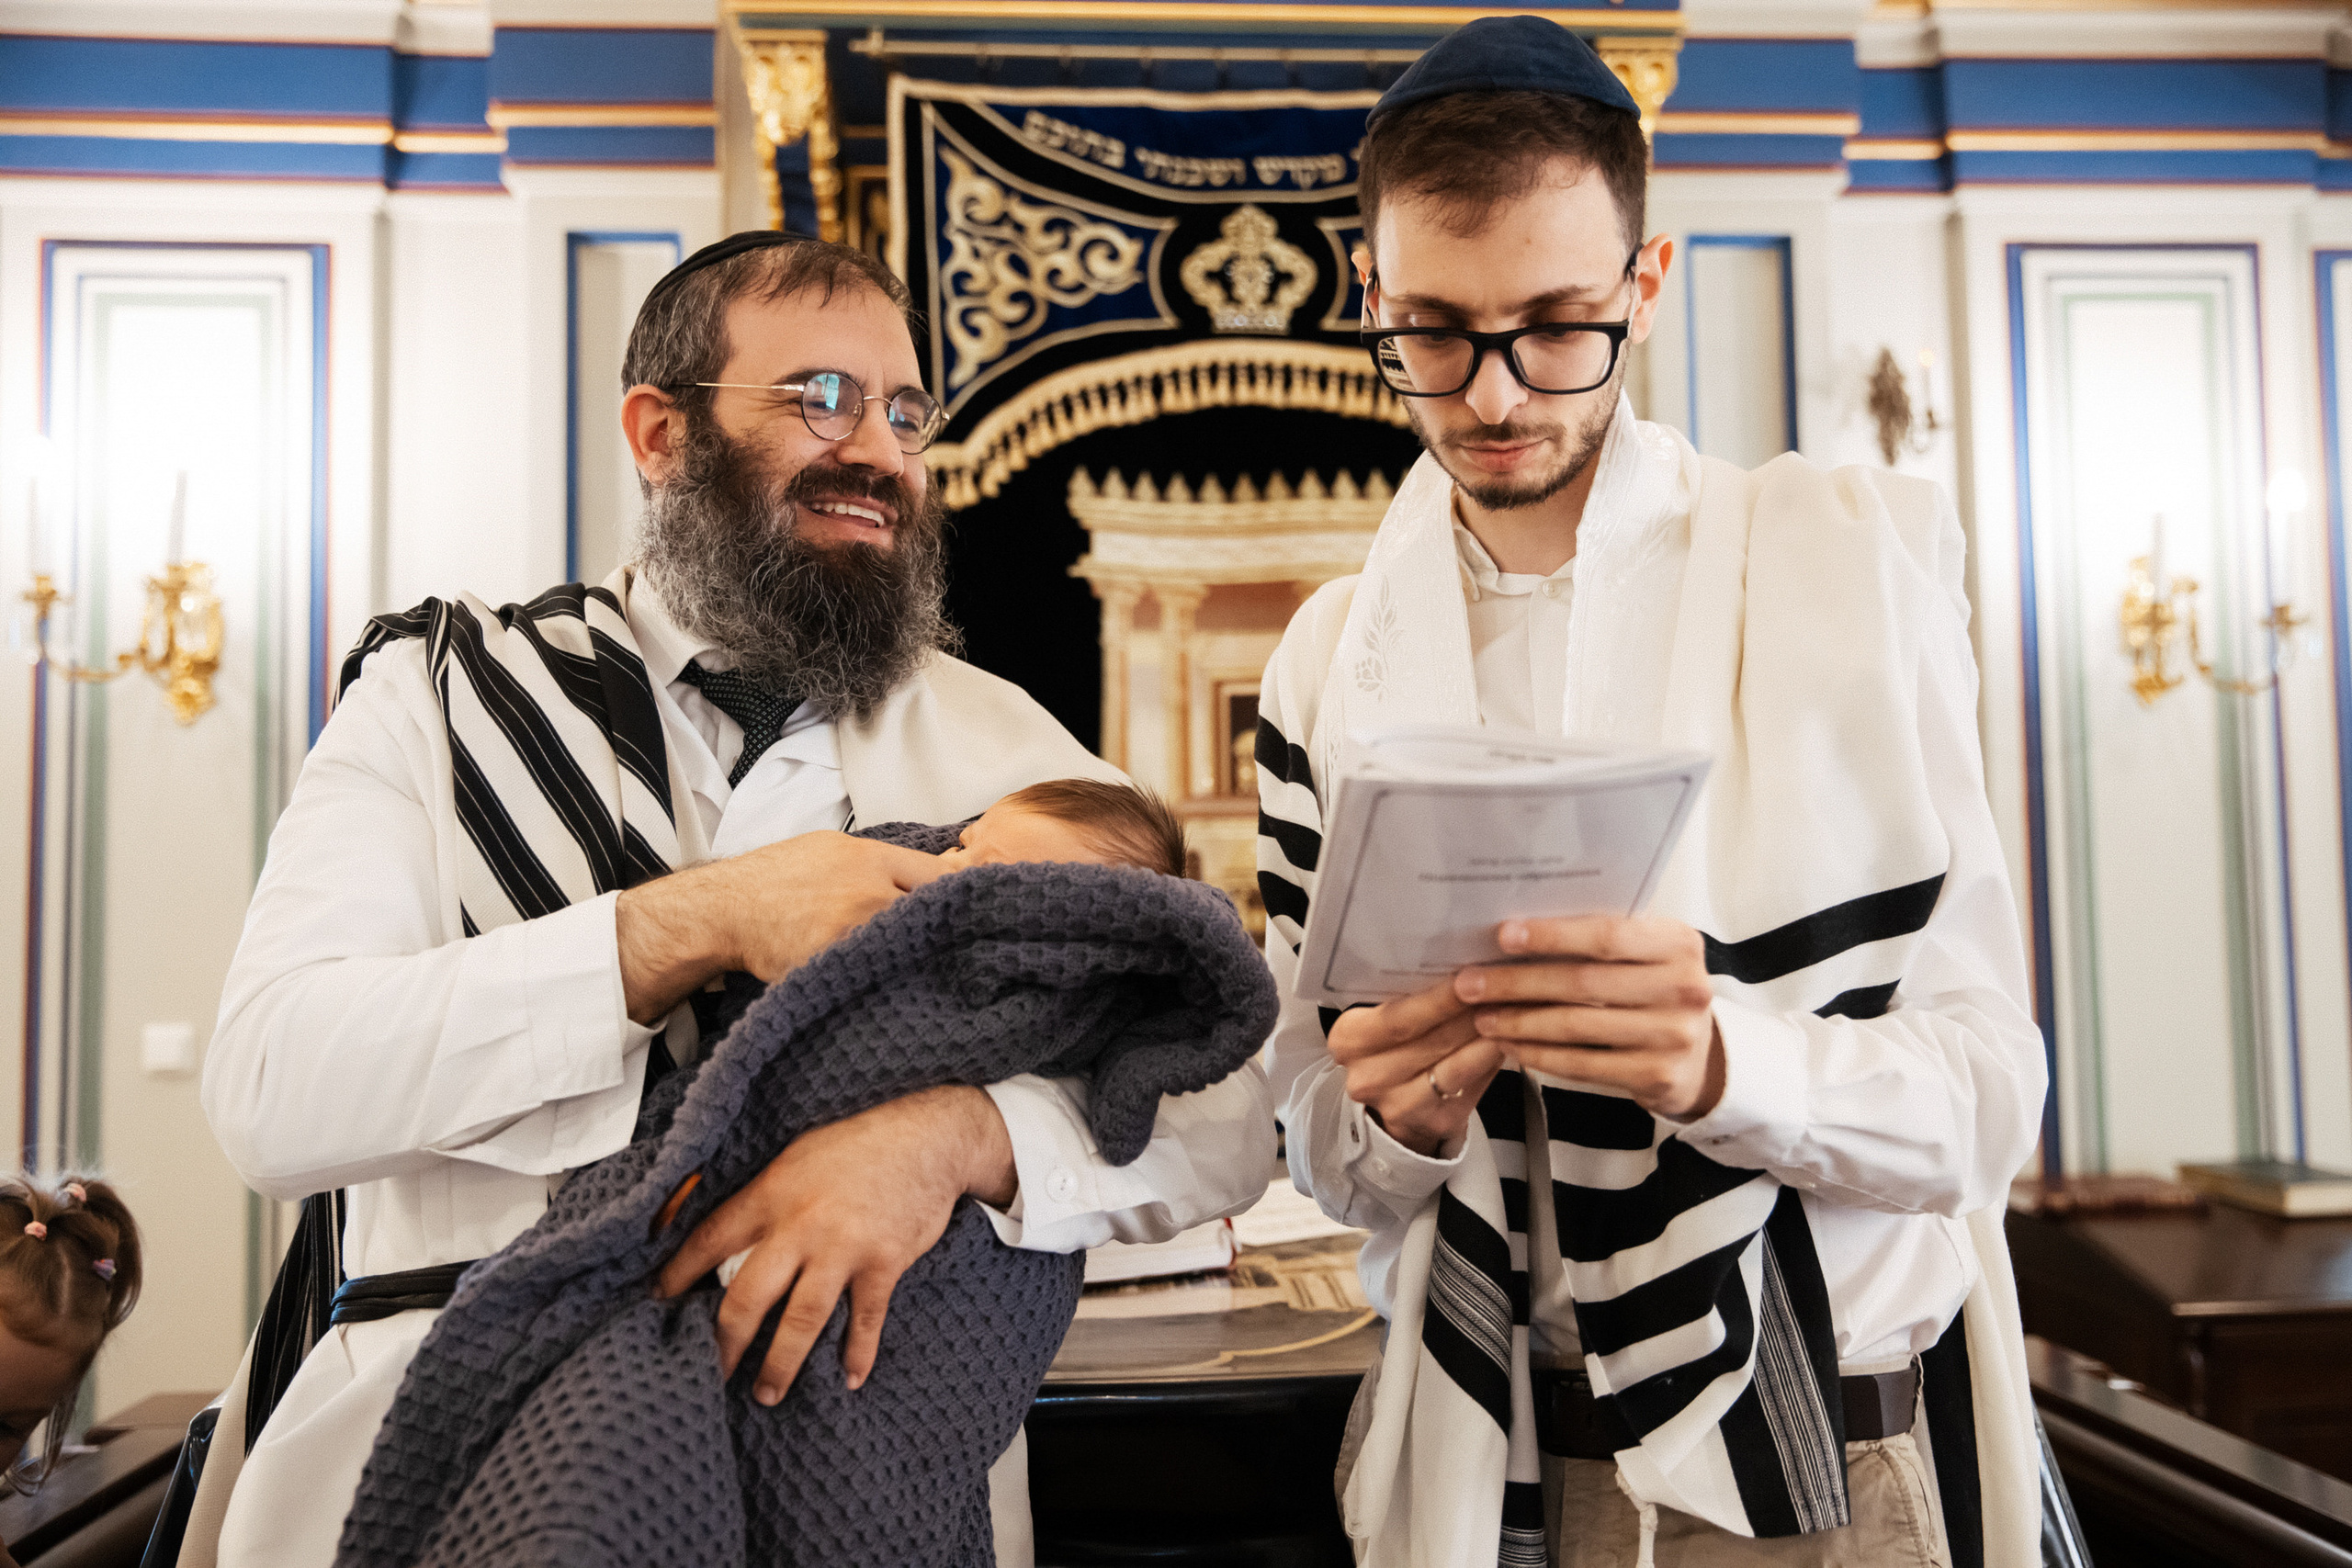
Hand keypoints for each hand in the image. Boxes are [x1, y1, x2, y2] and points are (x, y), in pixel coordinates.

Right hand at [616, 830, 943, 1022]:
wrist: (727, 908)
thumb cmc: (778, 877)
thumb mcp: (831, 848)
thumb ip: (878, 862)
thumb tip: (924, 877)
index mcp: (870, 857)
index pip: (938, 876)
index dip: (956, 896)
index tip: (966, 913)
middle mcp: (868, 892)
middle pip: (932, 916)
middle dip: (945, 933)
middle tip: (961, 950)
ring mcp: (852, 932)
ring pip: (909, 951)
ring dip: (919, 961)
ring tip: (934, 975)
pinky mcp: (835, 966)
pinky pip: (876, 977)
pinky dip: (887, 983)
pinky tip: (894, 989)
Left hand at [652, 1085, 1016, 1404]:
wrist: (927, 1139)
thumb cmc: (857, 1145)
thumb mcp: (796, 1154)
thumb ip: (760, 1192)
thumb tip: (713, 1225)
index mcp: (773, 1193)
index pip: (712, 1239)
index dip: (680, 1274)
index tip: (658, 1302)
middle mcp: (803, 1224)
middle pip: (750, 1296)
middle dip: (725, 1343)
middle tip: (710, 1372)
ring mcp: (844, 1247)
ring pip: (801, 1320)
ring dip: (781, 1364)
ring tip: (766, 1394)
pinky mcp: (884, 1263)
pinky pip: (865, 1319)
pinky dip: (857, 1352)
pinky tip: (849, 1379)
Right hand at [1326, 978, 1507, 1157]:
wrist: (1395, 1097)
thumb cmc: (1394, 1043)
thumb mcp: (1384, 1013)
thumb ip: (1409, 993)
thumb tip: (1459, 965)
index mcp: (1349, 1040)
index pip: (1396, 1018)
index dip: (1436, 1000)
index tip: (1468, 977)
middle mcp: (1367, 1077)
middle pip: (1427, 1042)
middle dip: (1468, 1013)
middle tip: (1500, 989)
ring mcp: (1399, 1105)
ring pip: (1453, 1068)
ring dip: (1485, 1037)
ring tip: (1509, 1011)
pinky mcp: (1435, 1121)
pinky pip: (1471, 1087)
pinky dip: (1490, 1061)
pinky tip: (1505, 1041)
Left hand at [1455, 916, 1723, 1119]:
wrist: (1700, 1058)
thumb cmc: (1655, 992)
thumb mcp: (1647, 955)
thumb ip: (1603, 937)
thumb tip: (1519, 926)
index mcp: (1679, 943)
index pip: (1607, 935)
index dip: (1551, 936)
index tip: (1502, 937)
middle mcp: (1685, 988)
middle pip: (1583, 983)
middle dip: (1518, 983)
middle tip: (1471, 983)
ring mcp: (1674, 1036)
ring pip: (1576, 1026)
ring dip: (1520, 1022)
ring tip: (1482, 1017)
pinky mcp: (1657, 1076)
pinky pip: (1582, 1065)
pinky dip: (1539, 1055)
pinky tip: (1511, 1046)